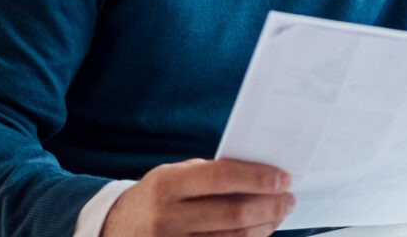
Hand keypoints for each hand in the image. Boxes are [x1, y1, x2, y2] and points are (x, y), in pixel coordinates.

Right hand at [101, 158, 293, 236]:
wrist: (117, 228)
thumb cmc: (157, 198)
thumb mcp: (174, 176)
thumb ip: (211, 174)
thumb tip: (261, 174)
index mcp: (166, 185)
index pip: (221, 178)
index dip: (257, 178)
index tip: (283, 178)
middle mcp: (166, 218)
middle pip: (233, 214)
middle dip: (270, 206)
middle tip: (288, 198)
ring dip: (265, 226)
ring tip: (279, 213)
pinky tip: (260, 231)